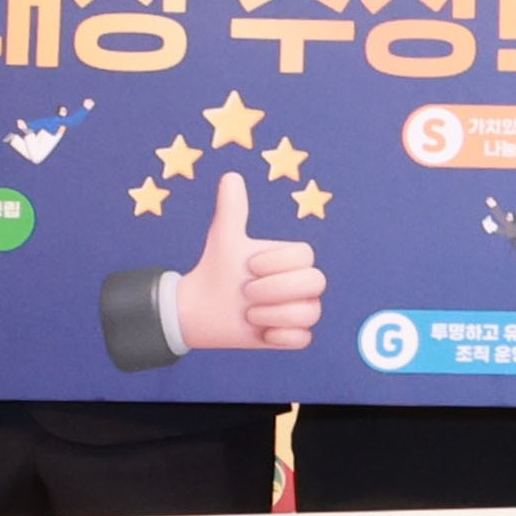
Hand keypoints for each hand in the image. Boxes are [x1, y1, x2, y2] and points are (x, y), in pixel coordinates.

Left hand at [169, 172, 325, 350]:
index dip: (277, 262)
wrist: (199, 308)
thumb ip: (232, 209)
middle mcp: (302, 284)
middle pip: (316, 283)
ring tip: (250, 313)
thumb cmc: (215, 269)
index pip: (306, 256)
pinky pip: (303, 339)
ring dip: (272, 314)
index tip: (249, 267)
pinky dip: (280, 337)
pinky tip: (260, 332)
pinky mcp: (294, 337)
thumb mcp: (224, 238)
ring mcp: (300, 310)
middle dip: (275, 289)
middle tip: (247, 293)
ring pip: (309, 313)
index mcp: (292, 258)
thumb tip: (231, 176)